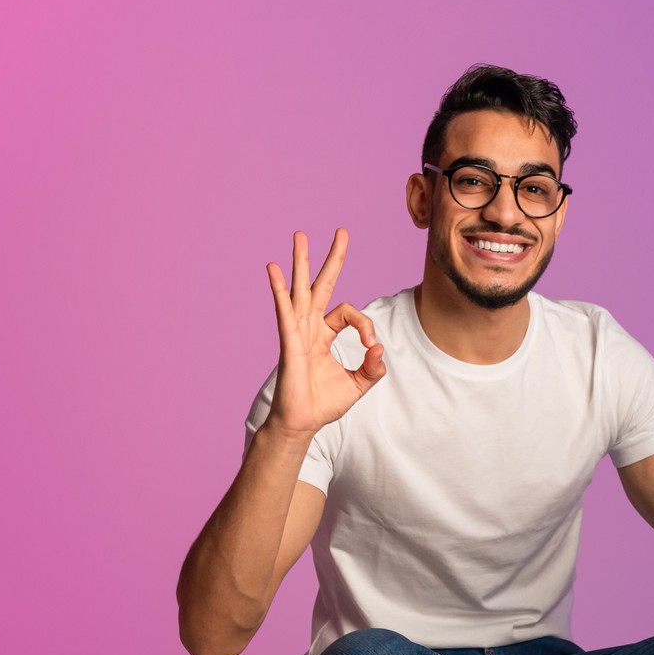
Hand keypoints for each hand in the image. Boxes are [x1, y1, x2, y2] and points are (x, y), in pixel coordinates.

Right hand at [264, 228, 385, 435]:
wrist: (302, 423)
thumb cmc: (324, 404)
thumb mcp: (359, 384)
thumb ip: (373, 367)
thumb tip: (380, 349)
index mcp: (324, 334)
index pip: (349, 312)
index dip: (365, 325)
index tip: (371, 346)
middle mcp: (310, 327)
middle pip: (321, 285)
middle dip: (331, 258)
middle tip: (341, 231)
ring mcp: (297, 332)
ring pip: (300, 290)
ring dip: (301, 262)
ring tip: (300, 235)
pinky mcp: (289, 342)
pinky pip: (284, 311)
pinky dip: (279, 290)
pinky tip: (273, 269)